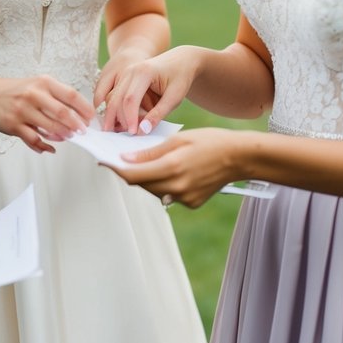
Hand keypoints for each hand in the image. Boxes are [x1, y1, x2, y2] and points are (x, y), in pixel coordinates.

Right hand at [0, 75, 94, 153]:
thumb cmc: (17, 91)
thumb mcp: (38, 85)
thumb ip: (56, 96)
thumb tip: (79, 114)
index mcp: (44, 82)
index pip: (70, 95)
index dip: (84, 108)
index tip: (90, 118)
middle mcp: (34, 95)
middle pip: (62, 113)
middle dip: (76, 125)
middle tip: (82, 132)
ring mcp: (23, 110)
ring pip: (50, 128)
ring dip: (62, 135)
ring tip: (67, 137)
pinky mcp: (14, 125)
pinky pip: (34, 139)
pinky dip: (45, 146)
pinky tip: (51, 147)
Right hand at [99, 47, 192, 134]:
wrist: (181, 60)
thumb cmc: (180, 77)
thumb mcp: (175, 97)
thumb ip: (158, 114)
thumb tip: (142, 131)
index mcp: (144, 72)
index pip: (130, 99)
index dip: (129, 118)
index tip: (134, 134)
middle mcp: (131, 70)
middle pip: (116, 98)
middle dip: (116, 119)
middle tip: (121, 137)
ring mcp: (126, 73)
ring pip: (112, 97)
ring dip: (114, 115)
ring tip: (119, 131)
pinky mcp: (125, 78)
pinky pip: (115, 95)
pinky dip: (116, 109)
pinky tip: (120, 122)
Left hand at [114, 127, 247, 208]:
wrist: (239, 157)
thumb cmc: (210, 142)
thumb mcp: (178, 139)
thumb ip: (150, 152)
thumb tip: (126, 159)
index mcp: (171, 168)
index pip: (132, 175)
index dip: (114, 169)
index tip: (103, 161)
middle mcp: (176, 188)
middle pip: (141, 184)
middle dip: (130, 172)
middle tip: (123, 158)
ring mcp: (184, 198)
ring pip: (154, 190)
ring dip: (147, 178)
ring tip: (149, 161)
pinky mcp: (191, 203)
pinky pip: (169, 194)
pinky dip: (164, 183)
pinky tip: (172, 170)